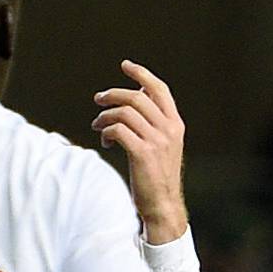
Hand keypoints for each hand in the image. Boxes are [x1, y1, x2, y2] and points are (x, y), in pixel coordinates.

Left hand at [93, 60, 186, 242]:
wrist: (163, 205)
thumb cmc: (158, 176)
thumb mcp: (164, 145)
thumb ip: (155, 122)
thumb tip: (138, 94)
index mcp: (175, 125)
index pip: (159, 90)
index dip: (142, 74)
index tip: (125, 65)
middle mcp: (169, 130)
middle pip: (136, 97)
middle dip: (113, 95)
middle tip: (98, 100)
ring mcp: (157, 142)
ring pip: (124, 113)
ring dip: (105, 116)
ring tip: (97, 125)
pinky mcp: (142, 154)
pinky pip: (117, 130)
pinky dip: (106, 132)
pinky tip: (105, 141)